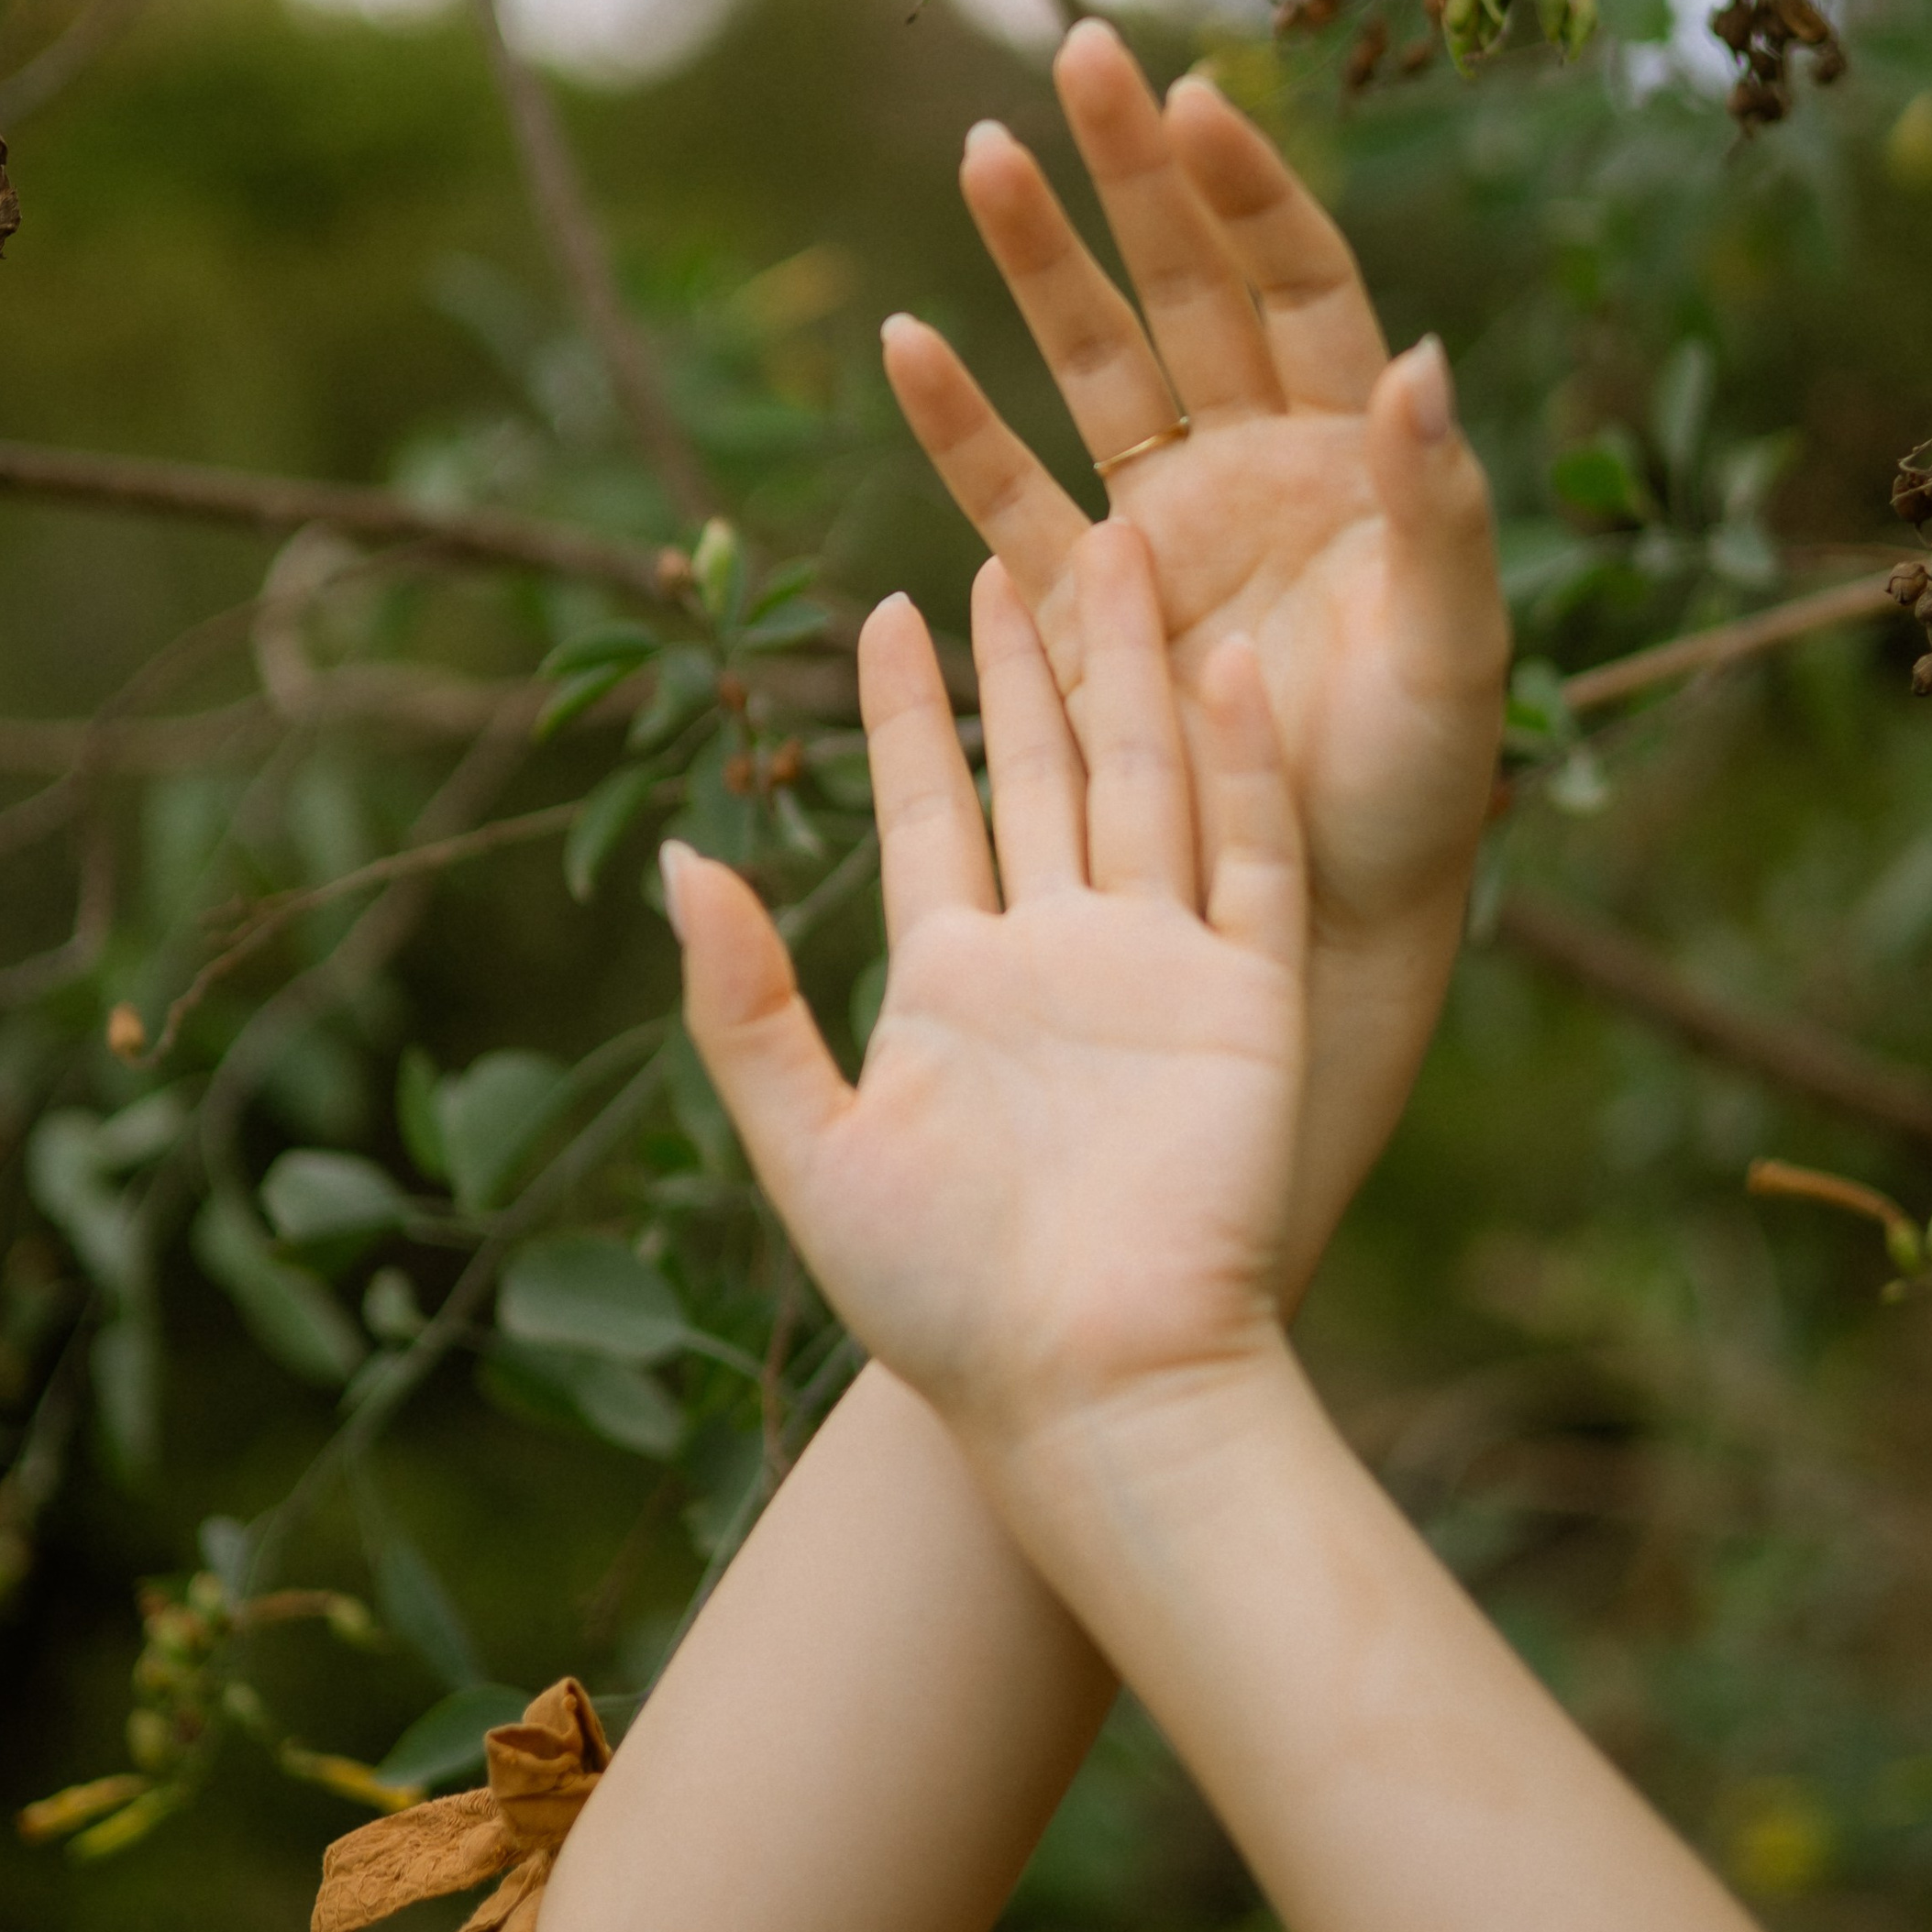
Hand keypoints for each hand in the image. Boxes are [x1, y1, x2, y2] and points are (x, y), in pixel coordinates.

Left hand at [670, 526, 1305, 1451]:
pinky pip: (1249, 852)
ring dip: (1130, 669)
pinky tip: (1228, 664)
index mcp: (953, 984)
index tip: (888, 605)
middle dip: (1024, 659)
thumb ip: (742, 1004)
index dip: (909, 709)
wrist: (1095, 1387)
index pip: (929, 808)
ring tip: (1118, 551)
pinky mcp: (1249, 997)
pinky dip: (1241, 759)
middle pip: (1043, 769)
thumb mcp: (809, 1146)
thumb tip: (682, 856)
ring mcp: (1160, 968)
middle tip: (1013, 545)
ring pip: (1145, 778)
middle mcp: (1059, 955)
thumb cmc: (944, 1299)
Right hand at [881, 22, 1506, 1253]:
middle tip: (1077, 52)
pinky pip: (1012, 493)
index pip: (1301, 284)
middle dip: (1132, 174)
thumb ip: (1445, 511)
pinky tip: (903, 341)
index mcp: (1355, 455)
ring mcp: (1164, 524)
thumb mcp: (1456, 656)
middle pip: (1189, 287)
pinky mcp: (1083, 605)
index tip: (1196, 104)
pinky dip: (959, 424)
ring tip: (980, 156)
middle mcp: (1256, 464)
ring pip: (1093, 363)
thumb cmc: (1420, 799)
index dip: (1251, 193)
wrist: (1326, 926)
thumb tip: (1426, 361)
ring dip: (1038, 264)